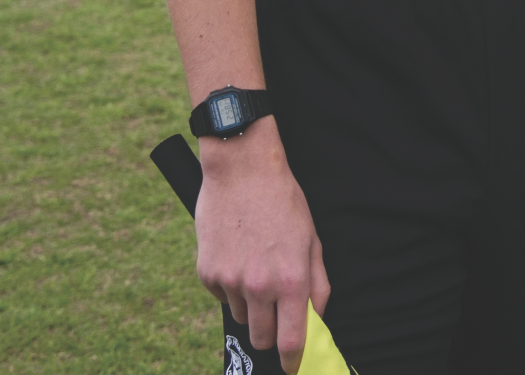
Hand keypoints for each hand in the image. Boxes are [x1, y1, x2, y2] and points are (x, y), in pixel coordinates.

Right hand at [195, 121, 330, 373]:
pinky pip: (222, 295)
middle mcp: (259, 286)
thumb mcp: (311, 239)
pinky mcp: (207, 272)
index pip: (291, 340)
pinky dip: (230, 284)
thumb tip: (317, 317)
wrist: (242, 170)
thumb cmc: (283, 201)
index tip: (293, 367)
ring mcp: (230, 281)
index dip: (293, 360)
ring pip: (241, 315)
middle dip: (269, 332)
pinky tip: (237, 254)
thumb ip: (317, 283)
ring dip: (250, 303)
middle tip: (274, 311)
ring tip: (256, 266)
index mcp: (291, 280)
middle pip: (261, 337)